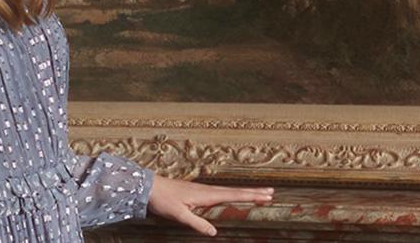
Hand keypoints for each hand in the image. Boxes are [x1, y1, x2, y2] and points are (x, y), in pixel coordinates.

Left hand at [147, 175, 273, 236]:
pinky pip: (220, 192)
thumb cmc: (163, 200)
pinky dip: (232, 193)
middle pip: (235, 191)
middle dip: (253, 192)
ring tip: (259, 193)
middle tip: (272, 192)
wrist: (148, 187)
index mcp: (206, 194)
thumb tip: (215, 232)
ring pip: (228, 191)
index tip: (267, 195)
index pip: (233, 195)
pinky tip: (232, 196)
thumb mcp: (179, 215)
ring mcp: (202, 190)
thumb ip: (197, 223)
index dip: (251, 196)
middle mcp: (206, 190)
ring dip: (244, 192)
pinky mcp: (197, 192)